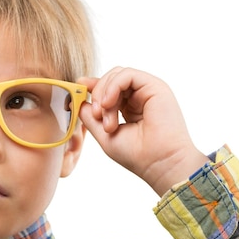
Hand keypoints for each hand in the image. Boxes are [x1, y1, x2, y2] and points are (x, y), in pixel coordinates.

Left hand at [78, 67, 208, 195]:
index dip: (93, 86)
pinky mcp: (155, 86)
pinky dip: (113, 86)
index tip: (78, 87)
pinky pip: (127, 75)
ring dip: (104, 94)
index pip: (109, 88)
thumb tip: (79, 101)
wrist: (161, 163)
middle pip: (111, 78)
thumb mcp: (105, 135)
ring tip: (105, 118)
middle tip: (96, 115)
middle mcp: (140, 97)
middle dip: (97, 94)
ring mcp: (148, 90)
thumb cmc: (138, 155)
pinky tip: (109, 104)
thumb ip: (91, 118)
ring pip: (117, 75)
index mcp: (130, 107)